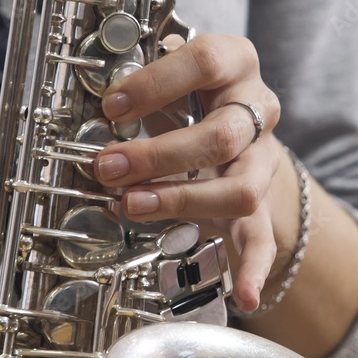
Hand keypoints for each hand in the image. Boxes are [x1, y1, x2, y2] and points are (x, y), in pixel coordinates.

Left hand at [94, 33, 294, 311]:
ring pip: (241, 188)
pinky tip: (245, 295)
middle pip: (221, 136)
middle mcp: (257, 111)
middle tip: (107, 166)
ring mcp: (263, 160)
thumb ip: (142, 82)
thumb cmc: (190, 97)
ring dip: (183, 201)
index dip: (155, 84)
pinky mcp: (263, 204)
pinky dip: (253, 270)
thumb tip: (93, 90)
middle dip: (158, 156)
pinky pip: (265, 239)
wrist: (237, 126)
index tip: (112, 106)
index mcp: (235, 63)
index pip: (204, 62)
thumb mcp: (168, 77)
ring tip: (133, 206)